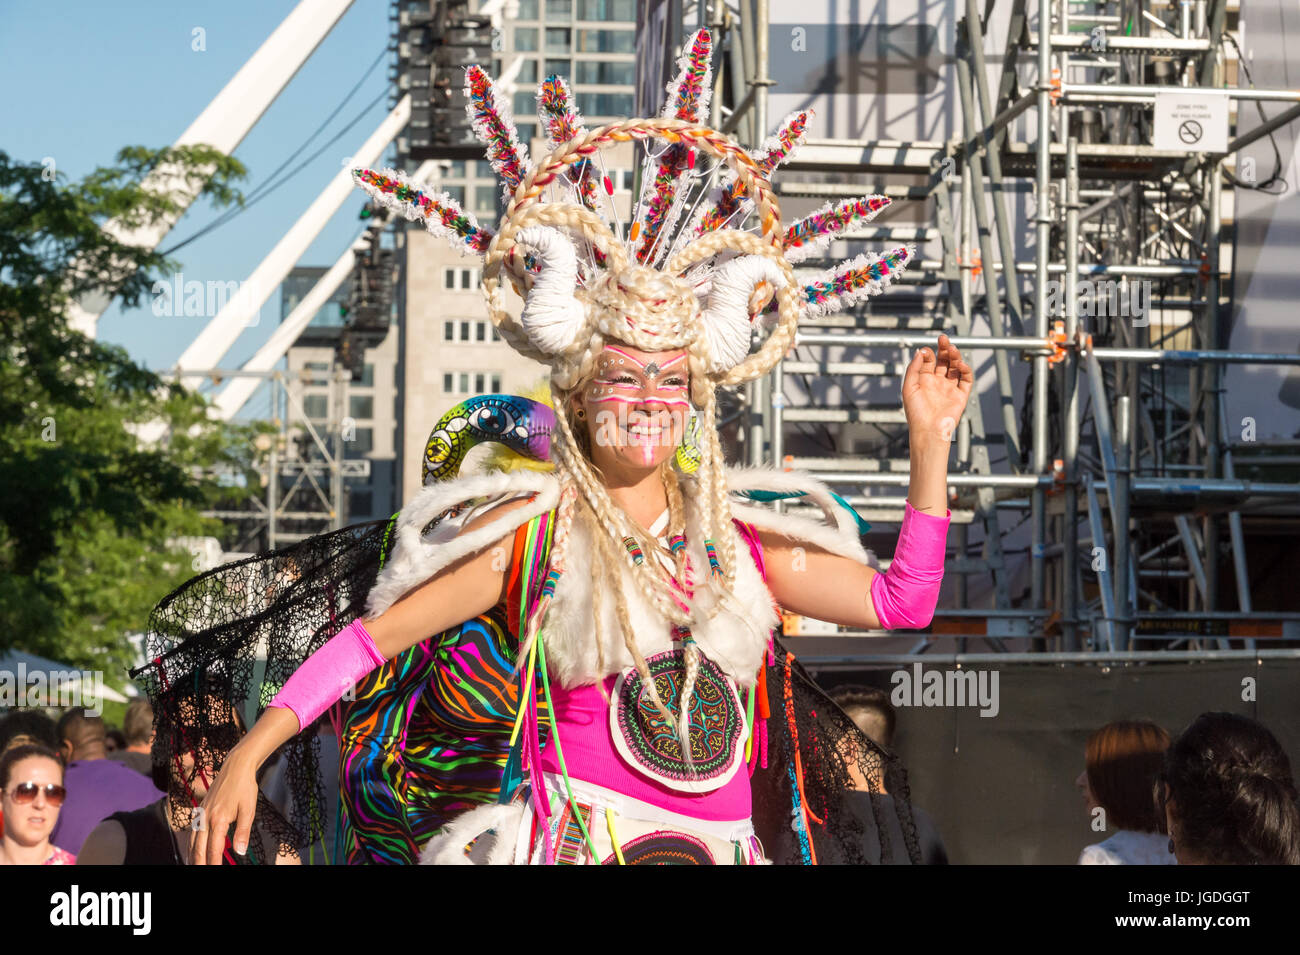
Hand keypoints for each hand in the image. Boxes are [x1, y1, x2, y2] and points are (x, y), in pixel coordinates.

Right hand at [190, 744, 257, 865]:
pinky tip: (193, 850)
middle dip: (199, 863)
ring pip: (192, 841)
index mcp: (218, 820)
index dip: (214, 863)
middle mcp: (206, 818)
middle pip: (198, 848)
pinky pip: (192, 832)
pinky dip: (191, 844)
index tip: (215, 870)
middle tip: (201, 872)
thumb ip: (243, 832)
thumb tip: (240, 851)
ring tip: (194, 866)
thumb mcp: (249, 810)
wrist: (236, 767)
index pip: (214, 849)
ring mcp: (201, 814)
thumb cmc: (244, 788)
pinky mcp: (200, 810)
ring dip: (192, 856)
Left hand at [901, 334, 973, 445]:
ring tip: (952, 349)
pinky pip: (966, 379)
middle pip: (944, 361)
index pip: (928, 361)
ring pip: (955, 367)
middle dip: (944, 349)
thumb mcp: (909, 387)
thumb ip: (913, 368)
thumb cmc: (916, 413)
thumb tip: (920, 351)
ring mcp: (949, 388)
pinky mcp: (961, 395)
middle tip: (944, 338)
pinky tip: (960, 364)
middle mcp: (937, 383)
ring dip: (955, 356)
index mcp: (923, 380)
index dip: (928, 353)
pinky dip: (965, 370)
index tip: (926, 350)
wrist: (929, 430)